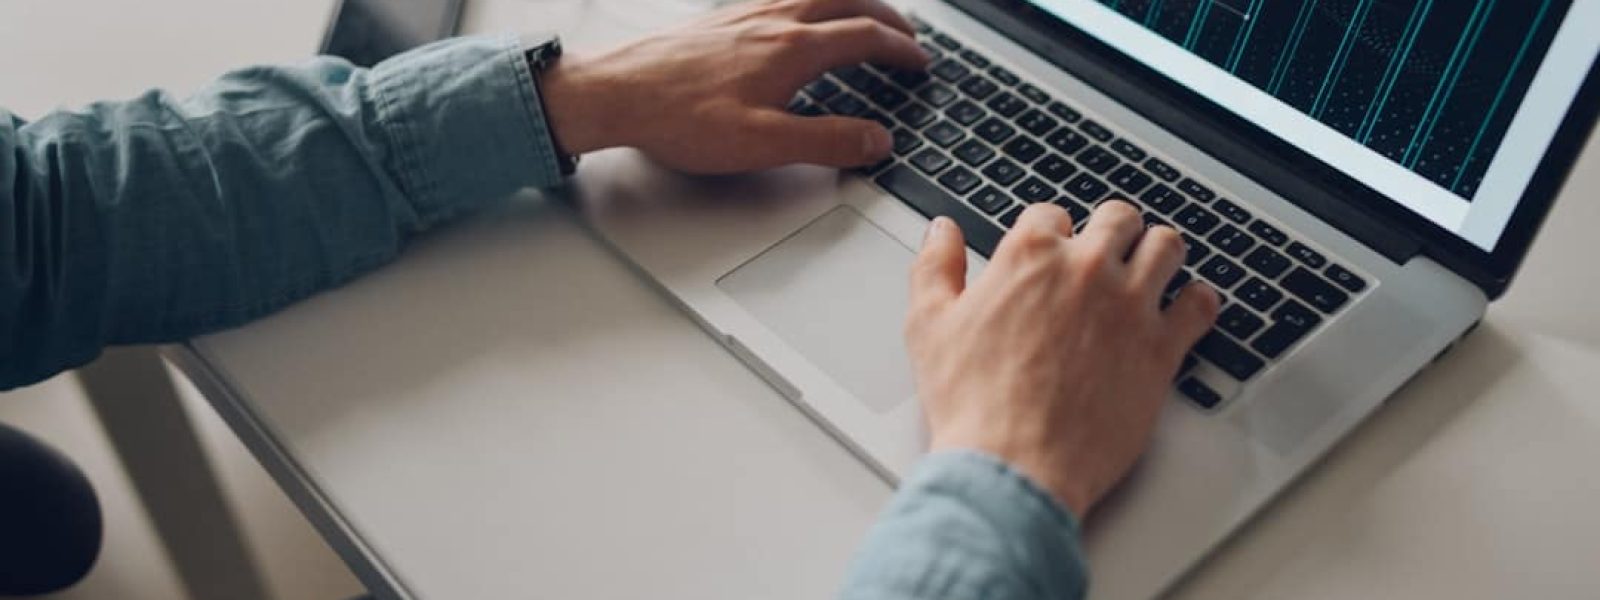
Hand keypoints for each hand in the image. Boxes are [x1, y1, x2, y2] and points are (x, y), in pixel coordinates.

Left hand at [538, 0, 929, 172]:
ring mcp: (746, 12)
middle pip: (848, 0)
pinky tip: (801, 12)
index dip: (901, 51)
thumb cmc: (679, 119)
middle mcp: (773, 19)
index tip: (920, 63)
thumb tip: (876, 140)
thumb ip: (826, 142)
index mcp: (792, 49)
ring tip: (865, 13)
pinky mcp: (721, 17)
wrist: (615, 93)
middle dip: (886, 16)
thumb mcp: (763, 145)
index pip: (865, 37)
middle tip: (907, 35)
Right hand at [904, 202, 1220, 515]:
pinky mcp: (1162, 348)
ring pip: (1166, 246)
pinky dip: (1195, 302)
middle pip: (1118, 218)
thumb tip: (942, 231)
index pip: (1052, 214)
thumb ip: (935, 267)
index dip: (1050, 232)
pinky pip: (1199, 305)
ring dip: (1157, 253)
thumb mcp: (928, 326)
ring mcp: (1130, 306)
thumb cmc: (971, 402)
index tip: (1051, 252)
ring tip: (1149, 269)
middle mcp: (1086, 269)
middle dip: (1111, 231)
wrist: (1014, 465)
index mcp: (1030, 256)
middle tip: (1106, 253)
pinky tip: (1184, 310)